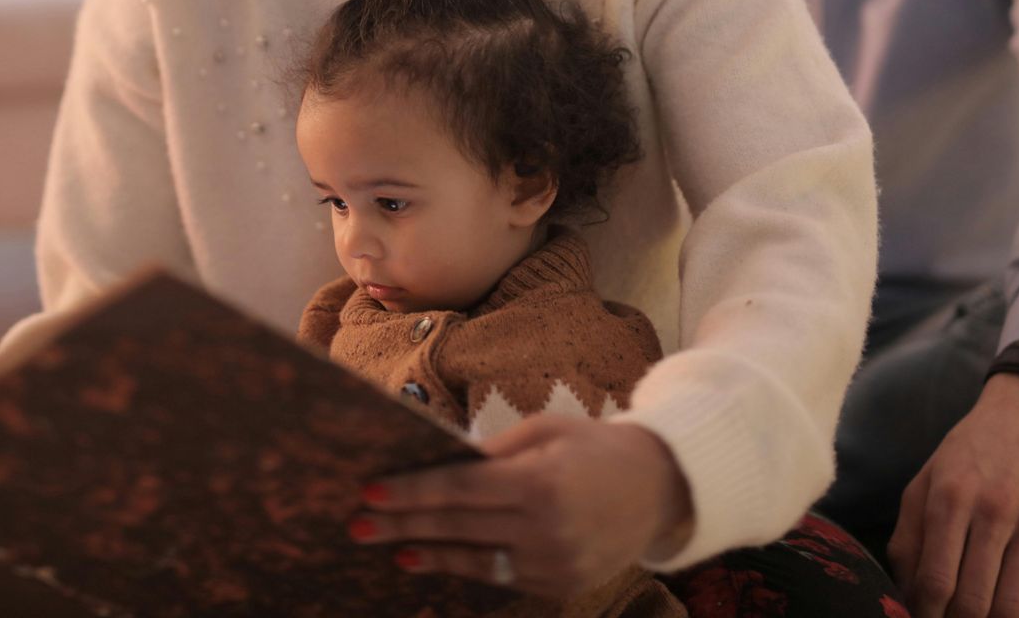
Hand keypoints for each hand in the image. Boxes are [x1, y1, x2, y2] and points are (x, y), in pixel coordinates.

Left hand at [351, 415, 692, 598]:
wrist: (661, 488)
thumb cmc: (595, 446)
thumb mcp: (546, 431)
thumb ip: (494, 453)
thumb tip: (440, 465)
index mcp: (541, 484)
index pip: (460, 491)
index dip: (412, 493)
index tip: (371, 491)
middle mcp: (546, 531)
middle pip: (457, 529)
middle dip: (402, 525)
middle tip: (358, 523)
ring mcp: (554, 566)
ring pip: (474, 560)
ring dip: (426, 552)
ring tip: (388, 545)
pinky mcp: (559, 586)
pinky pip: (500, 576)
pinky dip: (465, 565)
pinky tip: (430, 557)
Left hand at [887, 374, 1018, 617]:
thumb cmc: (970, 453)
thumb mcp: (926, 480)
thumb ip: (908, 535)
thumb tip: (904, 593)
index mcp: (949, 497)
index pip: (935, 580)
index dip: (925, 612)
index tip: (921, 617)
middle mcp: (992, 511)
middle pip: (972, 601)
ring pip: (1012, 607)